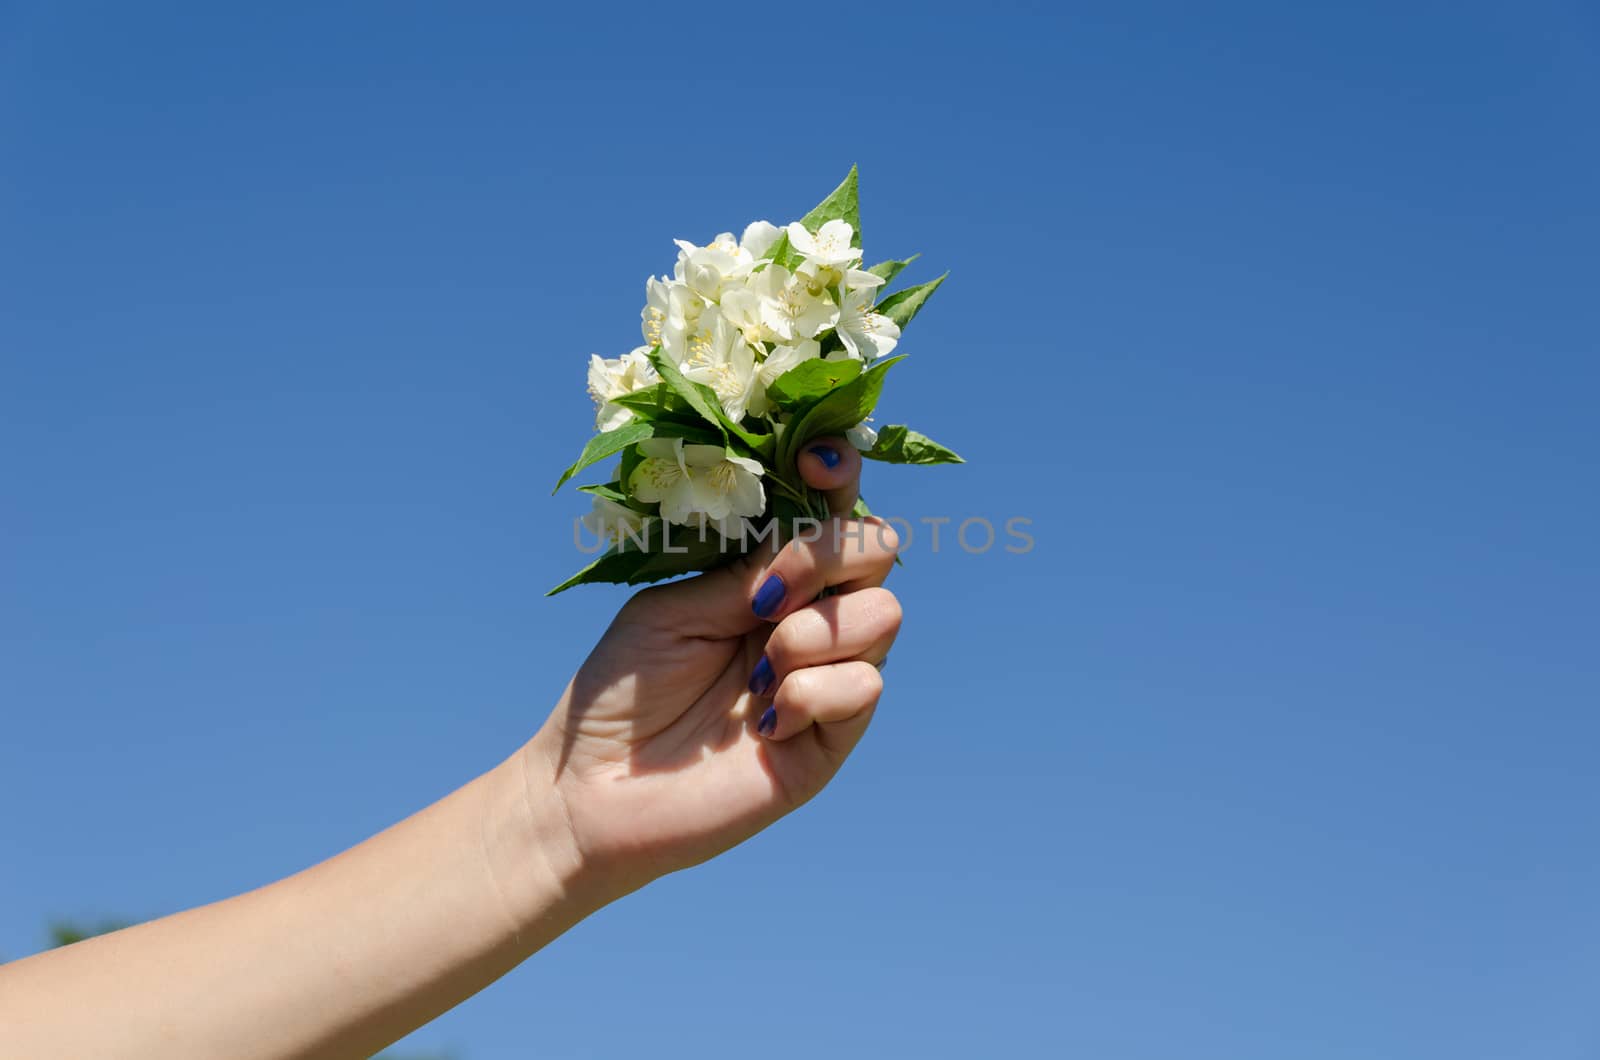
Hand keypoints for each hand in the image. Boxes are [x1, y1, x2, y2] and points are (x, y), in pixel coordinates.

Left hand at [525, 437, 902, 895]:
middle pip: (878, 552)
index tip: (818, 461)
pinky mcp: (832, 740)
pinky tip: (763, 721)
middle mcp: (808, 619)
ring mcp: (825, 679)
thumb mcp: (674, 608)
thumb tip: (809, 527)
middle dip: (828, 554)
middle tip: (763, 596)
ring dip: (815, 631)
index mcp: (768, 578)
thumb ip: (746, 569)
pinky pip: (865, 688)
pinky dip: (812, 693)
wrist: (592, 790)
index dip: (838, 475)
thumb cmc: (620, 690)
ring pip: (883, 615)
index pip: (829, 512)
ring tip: (755, 673)